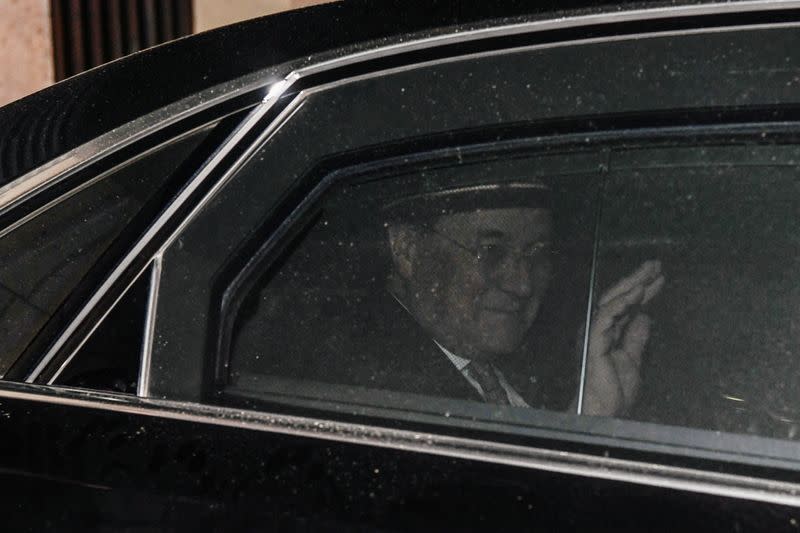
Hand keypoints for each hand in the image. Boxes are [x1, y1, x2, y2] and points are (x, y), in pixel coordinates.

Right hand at [581, 260, 664, 415]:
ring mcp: (595, 333)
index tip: (660, 277)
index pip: (627, 305)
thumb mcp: (633, 360)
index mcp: (610, 332)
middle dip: (637, 280)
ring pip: (611, 301)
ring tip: (648, 274)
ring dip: (631, 286)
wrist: (604, 410)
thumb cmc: (615, 391)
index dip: (644, 290)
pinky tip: (636, 294)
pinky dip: (620, 304)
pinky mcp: (593, 340)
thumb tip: (644, 317)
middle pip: (619, 297)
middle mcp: (600, 328)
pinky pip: (605, 316)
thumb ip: (636, 338)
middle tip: (655, 265)